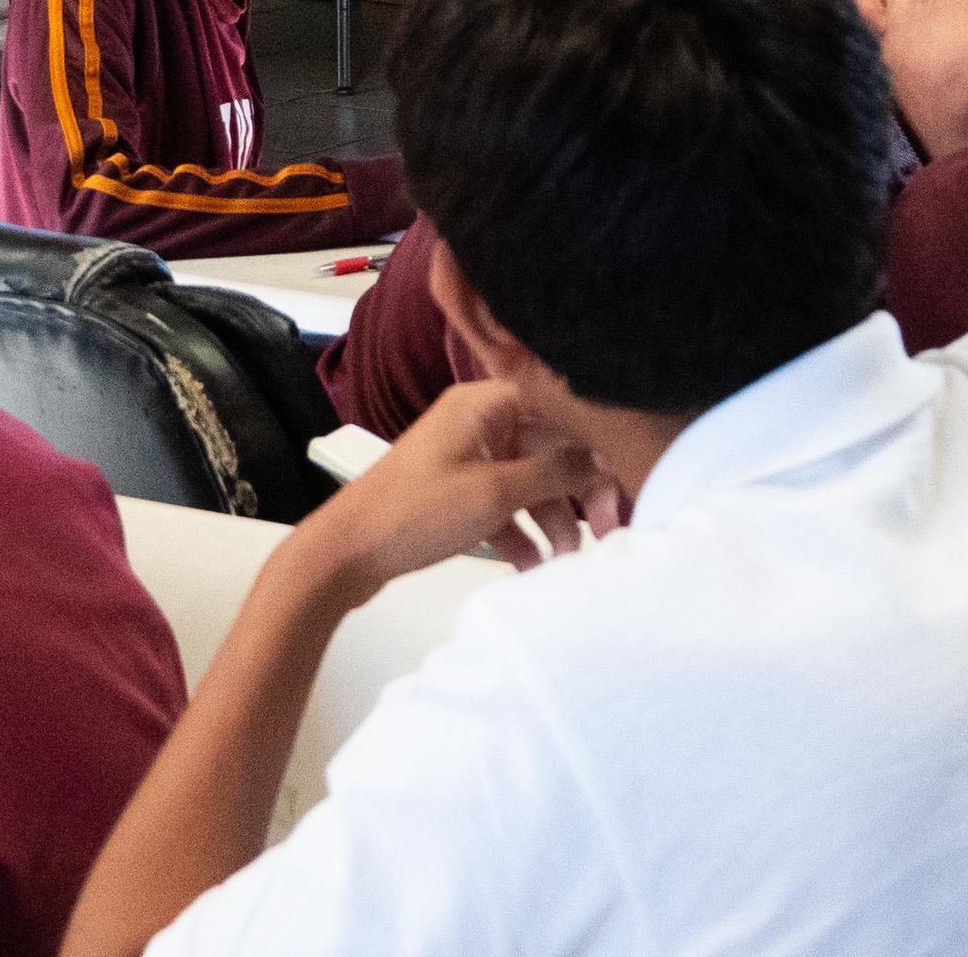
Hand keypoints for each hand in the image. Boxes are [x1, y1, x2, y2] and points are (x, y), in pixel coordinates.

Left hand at [301, 379, 616, 601]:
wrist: (344, 555)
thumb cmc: (408, 515)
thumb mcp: (495, 493)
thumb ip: (555, 472)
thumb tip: (601, 458)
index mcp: (487, 403)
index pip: (563, 409)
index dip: (598, 445)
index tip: (623, 482)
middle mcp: (479, 421)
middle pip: (551, 448)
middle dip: (578, 493)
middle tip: (603, 532)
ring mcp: (467, 456)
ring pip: (530, 481)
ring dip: (552, 519)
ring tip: (566, 559)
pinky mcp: (458, 490)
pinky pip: (505, 503)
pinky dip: (522, 531)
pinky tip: (533, 565)